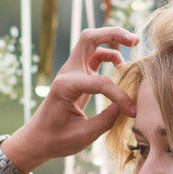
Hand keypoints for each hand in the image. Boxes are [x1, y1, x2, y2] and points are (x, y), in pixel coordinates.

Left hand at [0, 27, 137, 171]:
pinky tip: (121, 66)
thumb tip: (129, 107)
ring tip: (133, 44)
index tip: (132, 112)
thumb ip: (107, 119)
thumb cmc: (56, 140)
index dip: (120, 96)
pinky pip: (94, 55)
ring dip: (112, 39)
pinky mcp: (77, 75)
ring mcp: (72, 71)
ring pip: (91, 42)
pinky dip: (109, 54)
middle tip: (135, 40)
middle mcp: (67, 73)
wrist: (37, 139)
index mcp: (65, 86)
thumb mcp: (83, 135)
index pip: (100, 82)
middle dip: (113, 34)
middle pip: (89, 38)